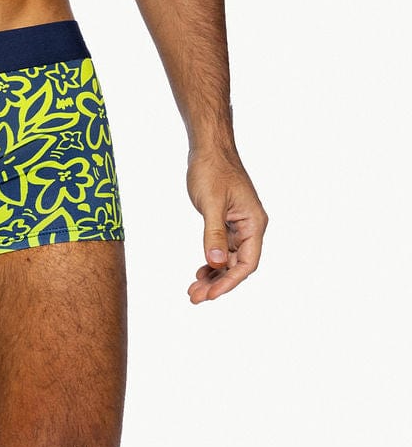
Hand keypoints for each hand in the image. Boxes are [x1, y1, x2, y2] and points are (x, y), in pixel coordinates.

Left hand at [185, 148, 267, 302]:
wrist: (208, 149)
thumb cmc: (212, 170)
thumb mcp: (212, 203)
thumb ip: (213, 234)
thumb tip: (216, 262)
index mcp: (254, 223)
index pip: (247, 263)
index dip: (230, 281)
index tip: (210, 294)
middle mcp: (250, 227)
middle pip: (237, 265)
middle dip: (217, 283)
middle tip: (194, 297)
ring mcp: (238, 226)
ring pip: (228, 260)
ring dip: (213, 276)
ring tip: (193, 290)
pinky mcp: (226, 223)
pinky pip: (222, 250)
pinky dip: (211, 262)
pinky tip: (199, 272)